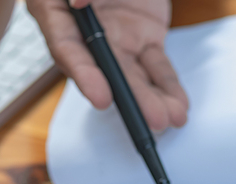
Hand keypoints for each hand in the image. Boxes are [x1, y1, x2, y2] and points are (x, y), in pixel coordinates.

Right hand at [27, 0, 187, 130]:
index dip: (83, 74)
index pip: (67, 48)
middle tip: (150, 121)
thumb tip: (79, 3)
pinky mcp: (144, 37)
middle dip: (130, 98)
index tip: (102, 97)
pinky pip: (157, 66)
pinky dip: (169, 86)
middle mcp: (86, 32)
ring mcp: (116, 37)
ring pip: (134, 74)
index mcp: (56, 12)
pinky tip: (179, 107)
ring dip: (154, 99)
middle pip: (107, 70)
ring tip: (173, 119)